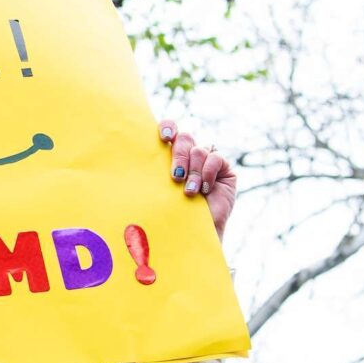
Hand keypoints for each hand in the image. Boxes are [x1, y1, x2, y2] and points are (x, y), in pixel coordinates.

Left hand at [158, 119, 235, 240]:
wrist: (193, 235)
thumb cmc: (169, 216)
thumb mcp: (158, 191)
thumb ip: (154, 172)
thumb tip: (139, 152)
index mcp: (169, 156)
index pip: (170, 130)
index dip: (168, 127)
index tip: (164, 137)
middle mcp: (189, 156)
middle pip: (184, 138)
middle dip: (179, 155)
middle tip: (175, 177)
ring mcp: (207, 161)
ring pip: (199, 150)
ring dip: (193, 172)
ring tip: (190, 192)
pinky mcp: (224, 170)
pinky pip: (215, 158)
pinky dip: (208, 173)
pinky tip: (205, 190)